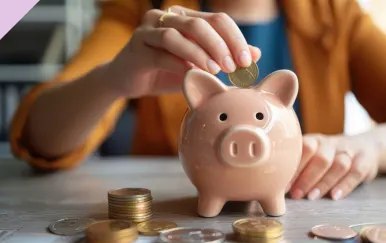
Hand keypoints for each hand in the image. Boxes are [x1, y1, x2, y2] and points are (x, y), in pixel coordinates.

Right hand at [103, 5, 260, 97]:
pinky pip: (161, 52)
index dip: (235, 38)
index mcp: (186, 18)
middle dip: (221, 45)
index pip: (217, 20)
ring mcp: (149, 29)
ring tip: (216, 70)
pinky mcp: (136, 46)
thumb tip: (256, 54)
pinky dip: (179, 63)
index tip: (247, 61)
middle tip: (234, 66)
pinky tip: (191, 74)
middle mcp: (167, 17)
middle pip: (200, 23)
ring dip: (201, 52)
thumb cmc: (167, 72)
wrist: (128, 81)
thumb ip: (224, 59)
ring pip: (178, 34)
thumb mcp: (199, 67)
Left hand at [289, 134, 379, 199]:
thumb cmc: (329, 156)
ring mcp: (349, 151)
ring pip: (339, 165)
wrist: (366, 146)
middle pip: (321, 157)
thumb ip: (298, 167)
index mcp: (315, 140)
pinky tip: (334, 196)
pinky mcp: (364, 161)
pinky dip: (345, 185)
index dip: (293, 168)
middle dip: (307, 177)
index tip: (283, 185)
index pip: (304, 149)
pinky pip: (355, 172)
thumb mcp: (314, 155)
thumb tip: (277, 188)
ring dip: (324, 182)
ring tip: (312, 197)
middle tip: (296, 194)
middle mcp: (331, 144)